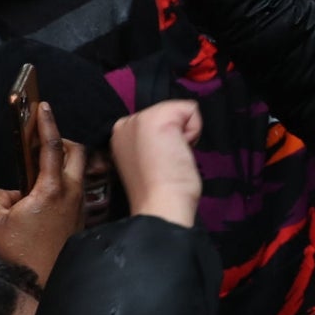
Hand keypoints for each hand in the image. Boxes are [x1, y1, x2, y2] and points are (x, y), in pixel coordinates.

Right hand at [0, 102, 86, 284]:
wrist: (46, 281)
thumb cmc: (20, 251)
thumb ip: (0, 194)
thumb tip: (14, 191)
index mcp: (51, 188)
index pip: (51, 145)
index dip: (46, 122)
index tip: (42, 105)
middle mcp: (72, 192)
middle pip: (76, 151)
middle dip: (61, 139)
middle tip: (41, 141)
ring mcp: (80, 204)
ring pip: (78, 170)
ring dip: (62, 161)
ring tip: (39, 169)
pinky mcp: (81, 216)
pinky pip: (75, 188)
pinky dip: (63, 181)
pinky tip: (45, 194)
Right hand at [110, 98, 203, 226]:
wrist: (159, 205)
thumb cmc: (158, 192)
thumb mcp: (146, 161)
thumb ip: (151, 144)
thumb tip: (170, 138)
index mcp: (119, 137)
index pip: (154, 125)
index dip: (165, 143)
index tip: (158, 164)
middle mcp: (124, 123)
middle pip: (166, 115)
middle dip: (173, 137)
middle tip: (166, 163)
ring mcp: (138, 118)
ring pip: (178, 112)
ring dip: (181, 136)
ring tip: (171, 159)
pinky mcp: (158, 116)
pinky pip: (191, 110)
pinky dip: (194, 130)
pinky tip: (179, 151)